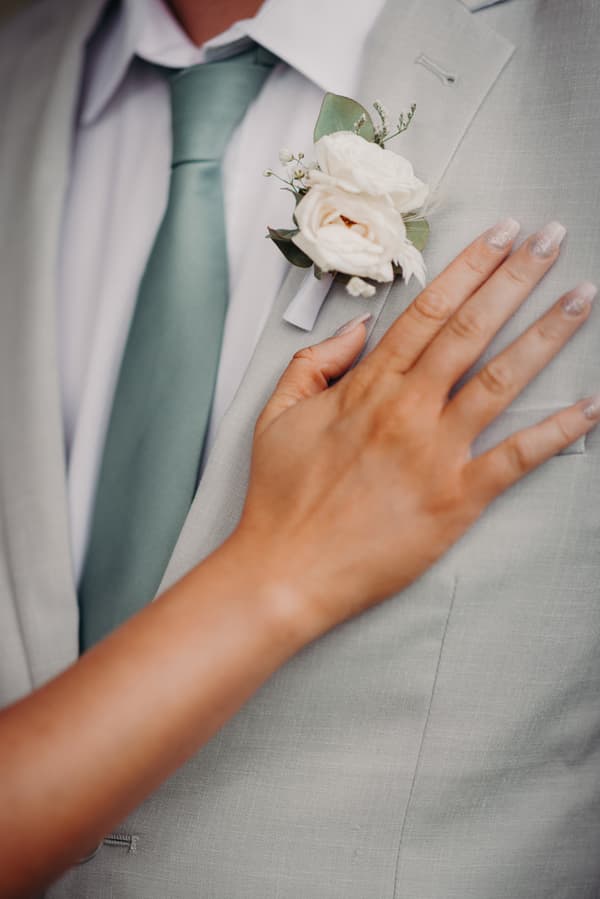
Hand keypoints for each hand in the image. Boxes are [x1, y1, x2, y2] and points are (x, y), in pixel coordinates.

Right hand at [235, 220, 597, 638]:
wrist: (286, 570)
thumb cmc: (280, 497)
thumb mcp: (278, 415)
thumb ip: (315, 364)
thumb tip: (359, 329)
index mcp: (367, 387)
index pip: (428, 311)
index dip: (469, 268)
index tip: (501, 235)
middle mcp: (407, 410)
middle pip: (470, 330)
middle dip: (515, 278)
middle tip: (552, 239)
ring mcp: (436, 454)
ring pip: (500, 381)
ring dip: (545, 335)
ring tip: (581, 298)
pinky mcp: (456, 500)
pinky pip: (516, 459)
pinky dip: (557, 432)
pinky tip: (591, 405)